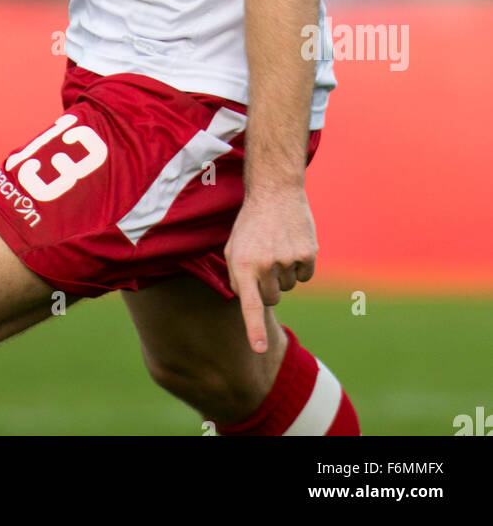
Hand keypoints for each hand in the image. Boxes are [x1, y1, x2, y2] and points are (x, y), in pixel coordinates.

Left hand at [224, 188, 316, 353]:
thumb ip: (237, 279)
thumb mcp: (232, 248)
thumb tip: (249, 305)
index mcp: (243, 263)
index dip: (255, 329)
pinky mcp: (308, 253)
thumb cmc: (250, 224)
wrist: (274, 191)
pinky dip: (300, 265)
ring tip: (277, 245)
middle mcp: (265, 263)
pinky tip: (292, 243)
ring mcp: (288, 258)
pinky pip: (305, 276)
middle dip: (268, 286)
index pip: (249, 304)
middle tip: (264, 258)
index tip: (260, 350)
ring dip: (284, 273)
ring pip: (290, 287)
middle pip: (271, 299)